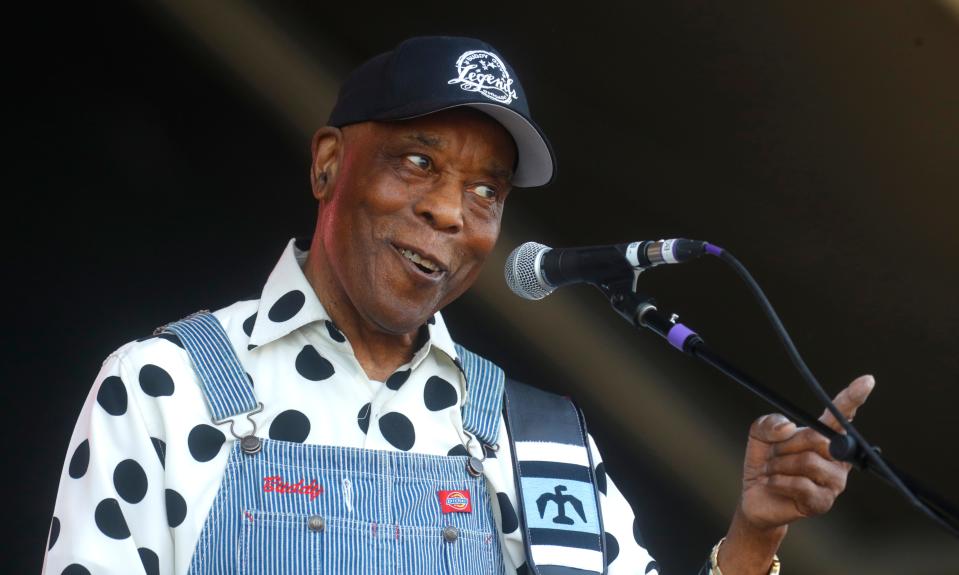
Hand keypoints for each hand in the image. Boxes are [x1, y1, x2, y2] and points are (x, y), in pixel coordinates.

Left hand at [740, 374, 874, 528]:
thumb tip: (788, 427)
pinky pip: (801, 485)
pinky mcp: (822, 502)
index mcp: (824, 435)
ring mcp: (833, 481)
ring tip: (771, 470)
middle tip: (773, 454)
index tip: (867, 380)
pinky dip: (778, 481)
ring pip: (808, 462)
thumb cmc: (765, 461)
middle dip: (785, 445)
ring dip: (779, 465)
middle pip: (817, 439)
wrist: (755, 495)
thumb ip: (769, 423)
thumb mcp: (759, 434)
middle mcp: (836, 457)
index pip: (841, 414)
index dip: (853, 397)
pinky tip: (772, 483)